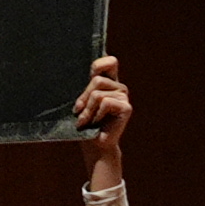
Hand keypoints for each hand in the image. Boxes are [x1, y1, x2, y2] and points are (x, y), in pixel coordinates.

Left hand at [74, 53, 131, 169]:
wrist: (94, 144)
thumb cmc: (85, 122)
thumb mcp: (81, 102)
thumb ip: (84, 88)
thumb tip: (78, 76)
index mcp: (108, 82)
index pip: (110, 62)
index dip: (100, 63)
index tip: (91, 73)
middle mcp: (118, 87)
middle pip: (97, 80)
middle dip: (83, 97)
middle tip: (78, 111)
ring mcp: (124, 97)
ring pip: (98, 94)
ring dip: (87, 110)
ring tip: (85, 121)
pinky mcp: (126, 108)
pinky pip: (105, 103)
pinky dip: (96, 114)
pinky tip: (97, 123)